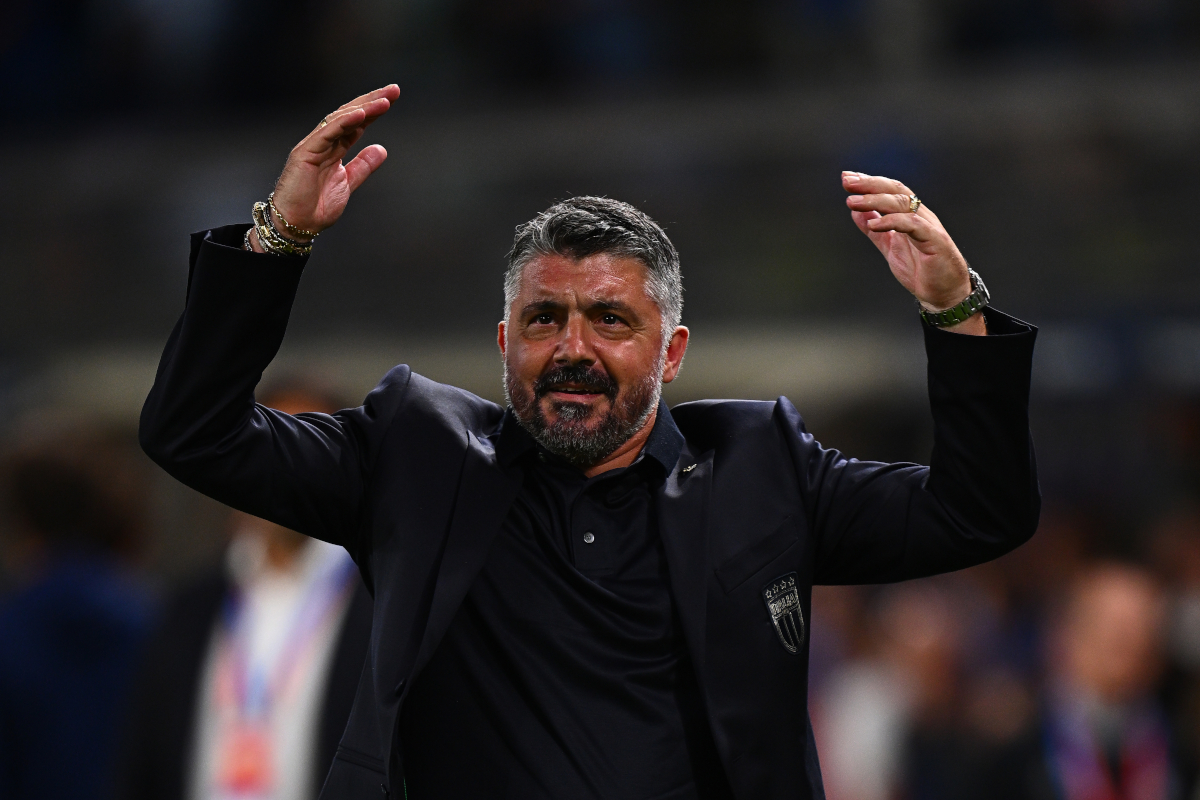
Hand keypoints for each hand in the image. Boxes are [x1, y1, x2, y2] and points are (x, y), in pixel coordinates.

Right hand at [268, 85, 400, 237]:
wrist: (297, 225)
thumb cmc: (315, 207)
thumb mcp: (348, 183)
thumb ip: (363, 166)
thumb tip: (381, 150)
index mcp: (333, 148)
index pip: (356, 123)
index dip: (374, 110)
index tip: (392, 98)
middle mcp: (323, 142)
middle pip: (349, 114)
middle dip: (371, 100)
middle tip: (393, 90)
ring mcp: (313, 145)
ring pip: (339, 119)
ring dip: (363, 108)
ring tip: (383, 101)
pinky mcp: (305, 152)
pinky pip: (326, 132)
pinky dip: (344, 121)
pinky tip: (361, 114)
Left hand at [843, 171, 974, 314]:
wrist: (943, 293)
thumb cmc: (921, 269)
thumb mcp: (890, 247)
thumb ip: (876, 231)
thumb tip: (856, 212)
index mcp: (910, 215)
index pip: (890, 191)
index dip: (869, 183)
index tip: (847, 178)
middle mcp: (920, 216)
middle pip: (895, 191)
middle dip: (870, 184)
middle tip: (847, 182)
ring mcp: (928, 226)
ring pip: (902, 204)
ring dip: (875, 200)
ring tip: (853, 202)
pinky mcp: (935, 240)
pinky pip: (913, 225)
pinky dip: (893, 222)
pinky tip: (874, 224)